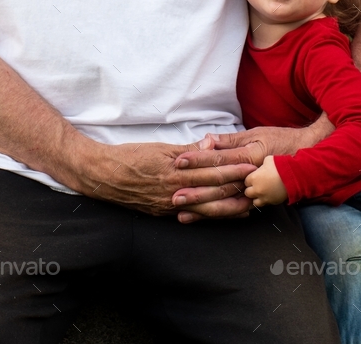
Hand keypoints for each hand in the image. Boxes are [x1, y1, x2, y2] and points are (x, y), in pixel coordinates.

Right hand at [71, 132, 257, 217]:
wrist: (102, 176)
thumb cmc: (130, 157)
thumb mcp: (159, 148)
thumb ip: (186, 150)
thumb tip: (209, 145)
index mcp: (175, 172)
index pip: (212, 169)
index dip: (233, 167)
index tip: (252, 163)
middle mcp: (175, 192)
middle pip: (214, 189)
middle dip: (238, 186)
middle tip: (259, 183)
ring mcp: (170, 206)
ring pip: (206, 207)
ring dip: (229, 206)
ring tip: (249, 203)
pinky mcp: (164, 213)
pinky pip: (193, 215)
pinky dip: (210, 214)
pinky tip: (223, 213)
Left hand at [169, 125, 326, 220]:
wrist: (311, 157)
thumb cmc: (281, 140)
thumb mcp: (256, 134)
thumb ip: (230, 140)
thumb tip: (207, 140)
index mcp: (252, 156)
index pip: (220, 158)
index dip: (198, 159)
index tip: (178, 161)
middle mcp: (254, 176)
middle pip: (220, 185)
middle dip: (195, 191)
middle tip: (173, 196)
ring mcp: (259, 191)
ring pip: (226, 203)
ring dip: (203, 209)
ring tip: (181, 213)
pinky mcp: (260, 201)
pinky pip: (236, 211)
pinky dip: (218, 215)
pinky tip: (201, 219)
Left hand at [244, 156, 287, 206]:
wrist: (293, 176)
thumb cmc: (280, 165)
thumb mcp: (267, 160)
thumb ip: (261, 166)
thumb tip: (261, 168)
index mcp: (253, 178)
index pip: (245, 181)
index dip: (250, 179)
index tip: (255, 177)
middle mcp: (256, 189)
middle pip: (247, 192)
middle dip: (251, 189)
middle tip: (257, 185)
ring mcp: (264, 197)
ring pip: (254, 201)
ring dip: (256, 197)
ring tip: (262, 192)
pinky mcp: (272, 202)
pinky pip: (264, 204)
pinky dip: (265, 200)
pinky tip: (268, 195)